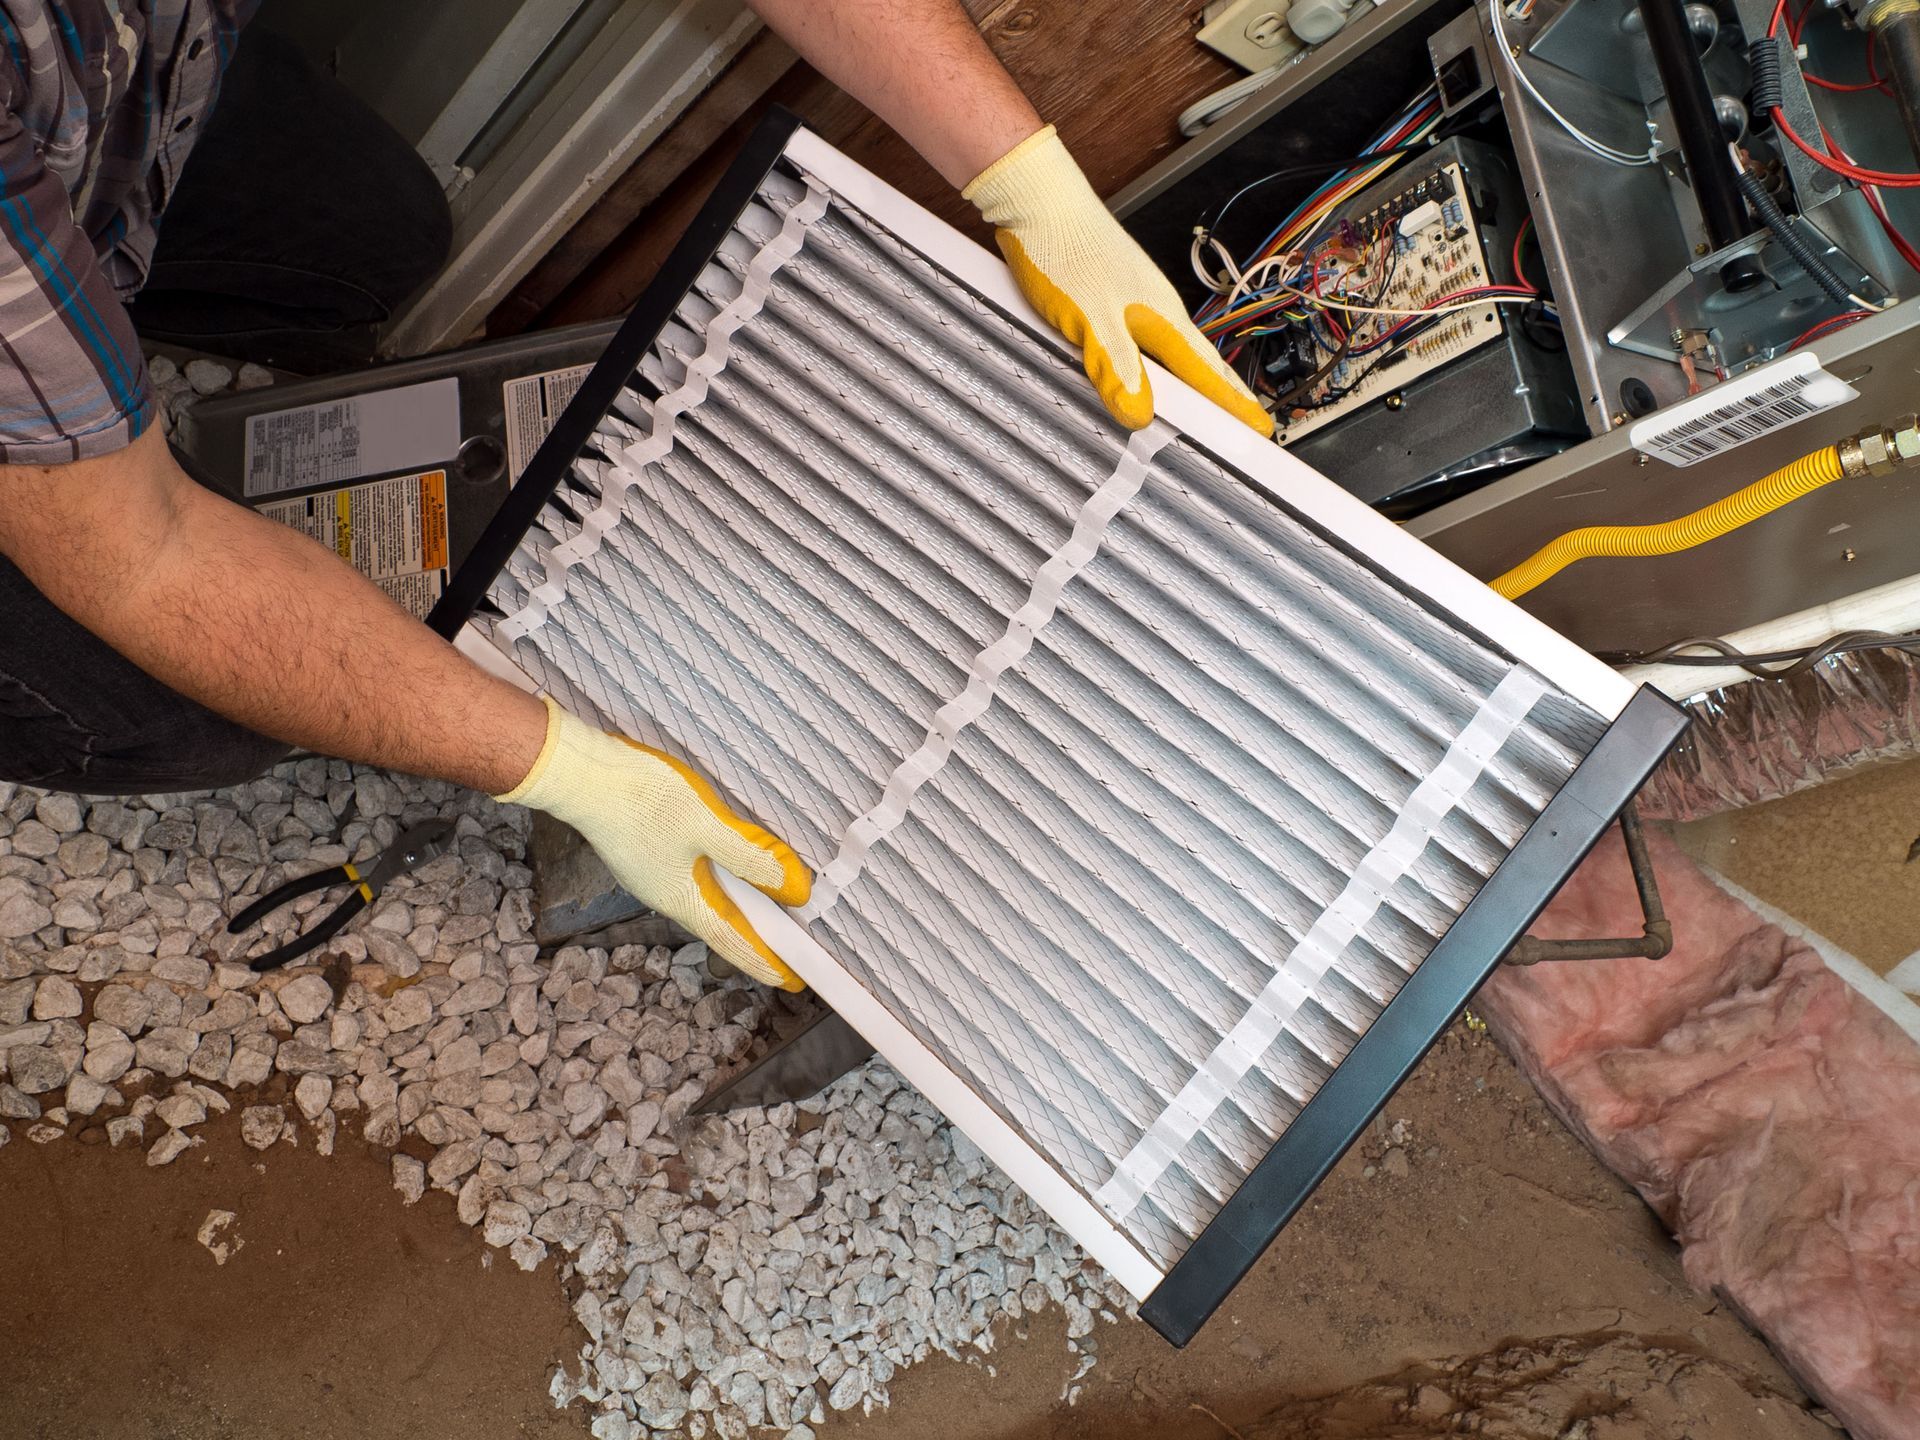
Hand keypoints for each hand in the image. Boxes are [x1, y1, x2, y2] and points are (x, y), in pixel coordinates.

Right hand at [496, 697, 811, 988]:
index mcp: (682, 898)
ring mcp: (652, 874)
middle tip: (785, 952)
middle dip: (753, 940)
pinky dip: (720, 884)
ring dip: (736, 911)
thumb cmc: (643, 798)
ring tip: (763, 915)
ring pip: (705, 901)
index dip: (764, 959)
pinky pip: (692, 879)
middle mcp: (666, 895)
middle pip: (719, 924)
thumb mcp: (707, 826)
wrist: (581, 773)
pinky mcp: (645, 852)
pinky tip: (726, 871)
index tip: (791, 979)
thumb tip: (794, 890)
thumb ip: (750, 858)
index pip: (731, 940)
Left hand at [964, 127, 1272, 437]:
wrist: (1037, 198)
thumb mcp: (1089, 318)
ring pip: (1171, 355)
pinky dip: (1152, 368)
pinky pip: (1143, 344)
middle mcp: (1155, 311)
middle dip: (1222, 397)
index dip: (1234, 405)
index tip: (1260, 432)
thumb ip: (1116, 366)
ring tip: (1204, 411)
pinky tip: (1142, 377)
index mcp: (1161, 317)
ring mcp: (1134, 303)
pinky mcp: (1110, 299)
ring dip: (1189, 384)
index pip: (1208, 372)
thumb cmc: (1064, 248)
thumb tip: (1140, 413)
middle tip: (1244, 426)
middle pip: (1198, 364)